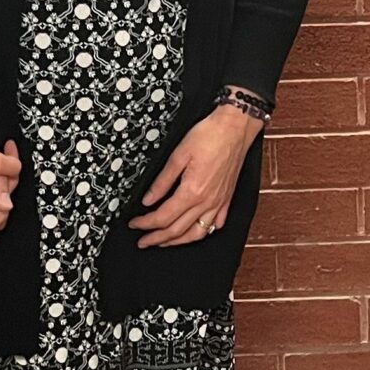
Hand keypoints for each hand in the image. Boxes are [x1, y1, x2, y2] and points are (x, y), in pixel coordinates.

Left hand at [131, 105, 260, 248]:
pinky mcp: (227, 199)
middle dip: (157, 238)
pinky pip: (216, 224)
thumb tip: (148, 200)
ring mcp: (219, 202)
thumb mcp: (178, 155)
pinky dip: (204, 232)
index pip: (163, 217)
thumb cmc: (209, 135)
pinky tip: (195, 231)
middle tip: (143, 241)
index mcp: (192, 191)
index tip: (134, 224)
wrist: (235, 127)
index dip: (145, 223)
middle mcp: (207, 201)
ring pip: (197, 233)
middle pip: (177, 230)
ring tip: (164, 242)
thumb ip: (162, 181)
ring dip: (178, 242)